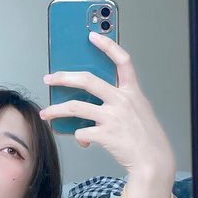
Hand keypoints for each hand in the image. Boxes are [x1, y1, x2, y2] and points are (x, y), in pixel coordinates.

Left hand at [40, 31, 174, 177]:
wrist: (152, 161)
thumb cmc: (144, 137)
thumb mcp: (138, 111)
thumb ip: (119, 101)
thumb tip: (91, 102)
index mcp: (132, 92)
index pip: (122, 61)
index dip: (107, 46)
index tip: (92, 36)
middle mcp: (122, 100)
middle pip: (87, 80)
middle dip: (63, 77)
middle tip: (49, 78)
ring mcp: (112, 117)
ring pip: (75, 107)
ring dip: (55, 110)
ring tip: (45, 113)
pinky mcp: (105, 134)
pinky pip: (81, 132)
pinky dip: (78, 137)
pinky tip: (81, 141)